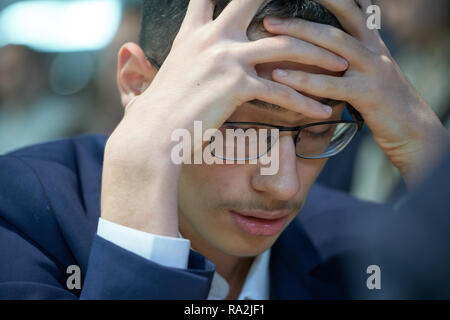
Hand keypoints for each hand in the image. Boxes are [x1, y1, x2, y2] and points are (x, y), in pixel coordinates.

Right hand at [101, 0, 347, 236]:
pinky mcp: (236, 85)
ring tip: (340, 65)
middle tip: (317, 2)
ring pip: (285, 45)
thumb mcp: (151, 79)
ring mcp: (225, 58)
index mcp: (193, 34)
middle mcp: (211, 37)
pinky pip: (282, 91)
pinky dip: (306, 103)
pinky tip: (323, 111)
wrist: (150, 136)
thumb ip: (143, 61)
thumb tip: (129, 51)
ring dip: (317, 55)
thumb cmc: (153, 114)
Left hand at [264, 0, 449, 186]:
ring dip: (299, 38)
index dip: (330, 0)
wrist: (412, 128)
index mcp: (371, 42)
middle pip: (337, 22)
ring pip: (334, 45)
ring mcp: (373, 69)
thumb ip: (349, 58)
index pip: (350, 10)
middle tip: (270, 17)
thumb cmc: (383, 102)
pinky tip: (280, 77)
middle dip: (303, 17)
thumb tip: (321, 51)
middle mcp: (373, 50)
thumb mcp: (368, 72)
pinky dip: (304, 80)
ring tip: (269, 34)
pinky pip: (331, 84)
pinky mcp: (368, 93)